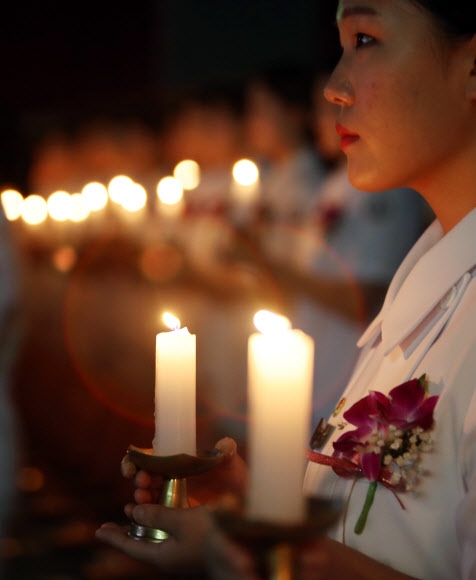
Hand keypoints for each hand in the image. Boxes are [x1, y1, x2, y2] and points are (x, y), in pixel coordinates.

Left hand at [95, 437, 247, 575]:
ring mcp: (181, 552)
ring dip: (146, 520)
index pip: (130, 547)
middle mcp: (168, 556)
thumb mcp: (182, 521)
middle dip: (129, 527)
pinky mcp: (192, 545)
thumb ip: (158, 516)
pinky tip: (165, 508)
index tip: (99, 531)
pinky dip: (163, 520)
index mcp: (161, 555)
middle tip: (120, 514)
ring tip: (137, 506)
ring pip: (156, 535)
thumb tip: (135, 512)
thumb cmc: (211, 536)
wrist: (240, 549)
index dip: (114, 538)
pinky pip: (170, 532)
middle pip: (141, 541)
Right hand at [121, 437, 247, 506]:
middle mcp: (171, 477)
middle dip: (137, 477)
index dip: (136, 459)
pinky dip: (143, 516)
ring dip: (140, 496)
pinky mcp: (175, 516)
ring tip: (142, 498)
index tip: (132, 466)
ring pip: (146, 495)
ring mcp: (172, 497)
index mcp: (179, 461)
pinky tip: (140, 518)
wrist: (245, 508)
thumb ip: (227, 452)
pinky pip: (154, 516)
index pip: (151, 456)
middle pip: (143, 475)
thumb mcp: (233, 465)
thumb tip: (225, 444)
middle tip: (142, 482)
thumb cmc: (238, 482)